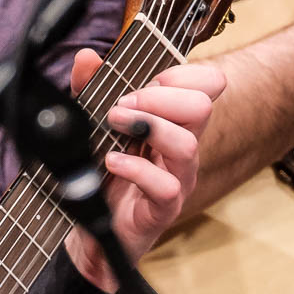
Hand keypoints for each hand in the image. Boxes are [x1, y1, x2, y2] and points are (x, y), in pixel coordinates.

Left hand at [61, 48, 221, 291]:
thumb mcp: (94, 127)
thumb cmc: (102, 178)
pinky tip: (112, 162)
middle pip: (201, 106)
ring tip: (114, 126)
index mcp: (173, 123)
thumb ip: (91, 91)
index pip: (207, 84)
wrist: (93, 235)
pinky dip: (136, 169)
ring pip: (188, 143)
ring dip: (148, 127)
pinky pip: (166, 186)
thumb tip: (86, 57)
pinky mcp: (162, 209)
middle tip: (122, 108)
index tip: (144, 82)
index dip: (181, 73)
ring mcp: (177, 179)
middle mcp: (181, 149)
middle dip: (159, 97)